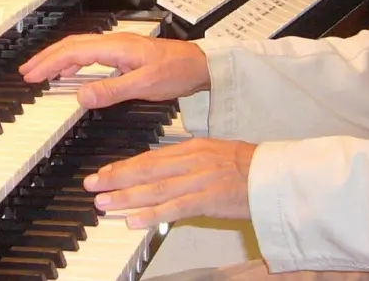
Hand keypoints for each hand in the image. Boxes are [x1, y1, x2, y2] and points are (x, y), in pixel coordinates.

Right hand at [19, 32, 209, 108]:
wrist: (200, 65)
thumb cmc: (177, 72)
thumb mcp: (144, 85)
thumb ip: (111, 91)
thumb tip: (80, 96)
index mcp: (116, 47)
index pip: (73, 51)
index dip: (49, 63)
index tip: (31, 76)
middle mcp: (114, 43)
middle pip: (72, 46)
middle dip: (47, 58)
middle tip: (26, 73)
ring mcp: (119, 48)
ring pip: (80, 49)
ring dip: (58, 59)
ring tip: (40, 72)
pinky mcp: (124, 55)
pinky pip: (91, 55)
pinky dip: (74, 62)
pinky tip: (70, 73)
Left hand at [85, 138, 256, 228]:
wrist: (276, 174)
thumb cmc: (249, 166)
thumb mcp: (215, 153)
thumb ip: (188, 161)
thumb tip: (163, 171)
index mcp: (192, 148)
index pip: (150, 157)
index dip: (124, 166)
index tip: (103, 173)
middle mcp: (192, 161)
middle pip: (146, 170)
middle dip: (116, 178)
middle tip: (92, 185)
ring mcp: (200, 180)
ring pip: (155, 189)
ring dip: (126, 197)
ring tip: (104, 203)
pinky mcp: (209, 199)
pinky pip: (175, 208)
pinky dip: (152, 214)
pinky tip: (134, 221)